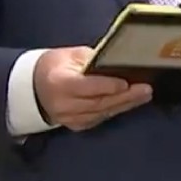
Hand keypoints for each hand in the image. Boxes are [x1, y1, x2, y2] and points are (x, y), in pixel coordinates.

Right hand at [33, 46, 152, 130]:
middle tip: (146, 89)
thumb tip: (117, 62)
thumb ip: (93, 59)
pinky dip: (115, 110)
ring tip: (144, 95)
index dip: (106, 86)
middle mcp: (63, 104)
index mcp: (59, 82)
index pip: (86, 87)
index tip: (126, 82)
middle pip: (98, 102)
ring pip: (102, 113)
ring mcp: (69, 118)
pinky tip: (130, 103)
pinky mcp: (76, 125)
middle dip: (125, 96)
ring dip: (125, 104)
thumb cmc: (55, 66)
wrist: (35, 87)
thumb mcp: (71, 55)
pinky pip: (100, 118)